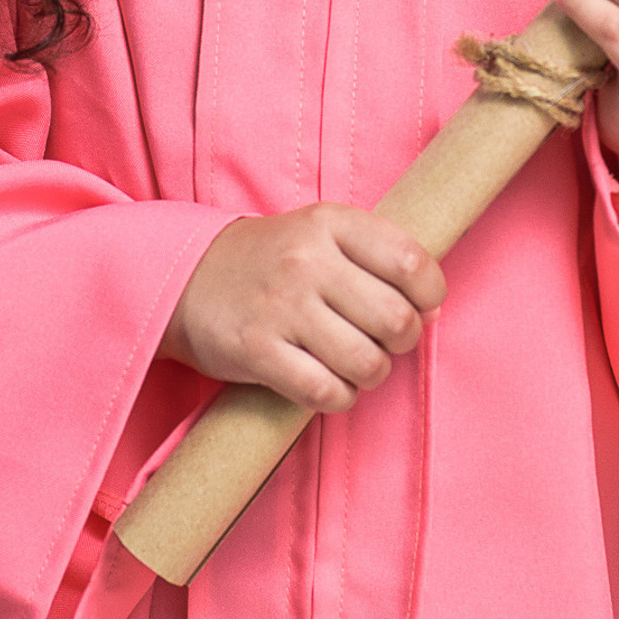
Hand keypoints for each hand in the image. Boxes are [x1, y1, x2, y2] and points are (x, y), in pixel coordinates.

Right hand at [160, 204, 445, 413]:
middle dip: (402, 341)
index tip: (420, 305)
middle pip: (397, 319)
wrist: (185, 278)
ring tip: (355, 363)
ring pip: (367, 362)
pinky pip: (326, 393)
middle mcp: (306, 259)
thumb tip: (434, 311)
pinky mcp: (257, 351)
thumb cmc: (272, 260)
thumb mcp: (322, 233)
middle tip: (383, 339)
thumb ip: (378, 259)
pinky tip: (327, 382)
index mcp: (330, 221)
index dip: (430, 295)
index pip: (412, 262)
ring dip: (371, 373)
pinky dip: (338, 397)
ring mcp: (281, 306)